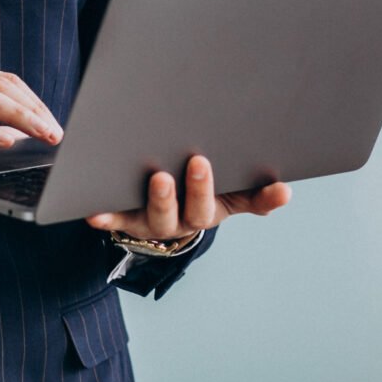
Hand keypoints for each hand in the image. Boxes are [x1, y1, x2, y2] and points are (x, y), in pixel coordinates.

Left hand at [85, 155, 290, 242]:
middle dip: (200, 188)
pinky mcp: (124, 218)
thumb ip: (252, 191)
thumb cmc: (193, 192)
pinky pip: (115, 219)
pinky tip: (95, 211)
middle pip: (196, 210)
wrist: (153, 214)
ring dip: (161, 198)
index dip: (263, 198)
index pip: (246, 203)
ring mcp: (154, 220)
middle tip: (200, 162)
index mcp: (213, 208)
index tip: (281, 188)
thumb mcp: (224, 191)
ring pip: (159, 215)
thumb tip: (285, 190)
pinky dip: (106, 216)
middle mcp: (185, 219)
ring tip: (160, 178)